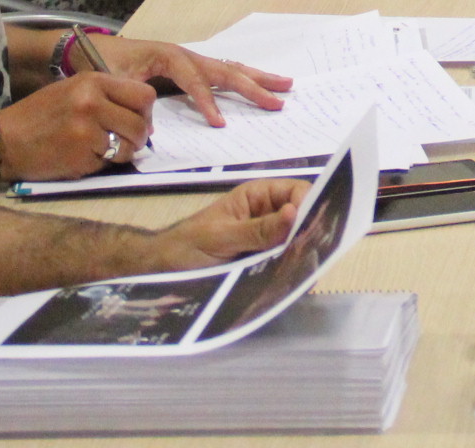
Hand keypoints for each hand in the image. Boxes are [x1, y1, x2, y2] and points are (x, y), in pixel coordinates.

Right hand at [0, 73, 158, 179]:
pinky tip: (81, 156)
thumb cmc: (38, 115)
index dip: (145, 111)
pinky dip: (99, 164)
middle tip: (125, 140)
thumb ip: (107, 97)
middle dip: (138, 136)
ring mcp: (87, 132)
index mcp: (92, 81)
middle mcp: (92, 103)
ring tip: (100, 149)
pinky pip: (108, 164)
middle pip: (140, 123)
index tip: (138, 119)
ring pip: (128, 147)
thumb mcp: (73, 90)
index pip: (144, 94)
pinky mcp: (81, 157)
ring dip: (121, 153)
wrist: (3, 141)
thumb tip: (143, 118)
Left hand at [84, 34, 287, 126]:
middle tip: (278, 99)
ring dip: (256, 78)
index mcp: (168, 56)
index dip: (207, 101)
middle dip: (252, 85)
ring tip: (285, 84)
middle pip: (224, 69)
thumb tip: (152, 126)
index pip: (194, 80)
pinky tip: (258, 83)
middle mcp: (185, 55)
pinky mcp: (189, 68)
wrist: (88, 49)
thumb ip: (133, 100)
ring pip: (228, 68)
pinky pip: (221, 72)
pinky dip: (242, 78)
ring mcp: (190, 60)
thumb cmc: (101, 64)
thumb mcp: (113, 82)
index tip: (220, 124)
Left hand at [152, 177, 312, 269]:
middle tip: (312, 255)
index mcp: (258, 196)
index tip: (312, 230)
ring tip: (304, 272)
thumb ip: (259, 229)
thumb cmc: (187, 246)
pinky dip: (291, 271)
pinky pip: (286, 262)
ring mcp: (267, 240)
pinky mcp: (264, 263)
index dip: (309, 206)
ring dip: (302, 255)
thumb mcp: (222, 237)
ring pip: (297, 242)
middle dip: (310, 233)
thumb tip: (295, 214)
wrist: (161, 272)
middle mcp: (267, 215)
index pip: (297, 191)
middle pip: (303, 217)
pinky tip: (294, 282)